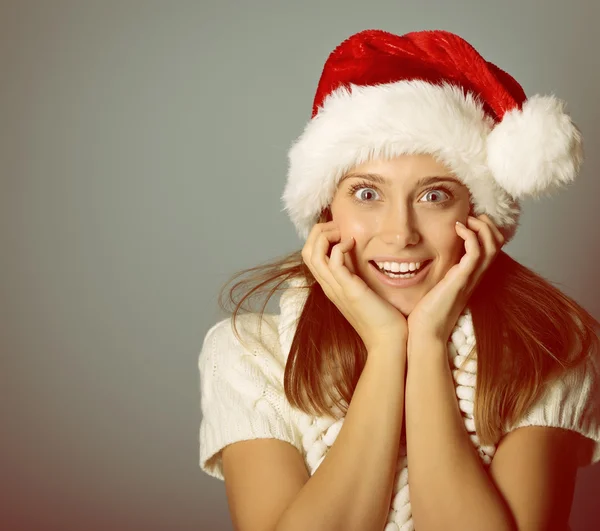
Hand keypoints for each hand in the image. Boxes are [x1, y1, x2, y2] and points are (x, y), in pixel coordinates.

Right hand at [302, 221, 407, 352]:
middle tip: (339, 227)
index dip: (320, 237)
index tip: (340, 230)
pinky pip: (333, 262)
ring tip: (343, 233)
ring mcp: (336, 288)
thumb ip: (357, 271)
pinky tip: (353, 244)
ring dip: (325, 236)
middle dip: (319, 232)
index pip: (310, 255)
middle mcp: (328, 286)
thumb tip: (358, 252)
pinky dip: (340, 247)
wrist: (388, 341)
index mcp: (330, 285)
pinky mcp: (349, 290)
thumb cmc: (381, 316)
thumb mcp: (364, 288)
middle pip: (306, 251)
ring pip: (312, 254)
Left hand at [406, 214, 504, 344]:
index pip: (490, 247)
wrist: (425, 333)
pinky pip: (476, 253)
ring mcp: (470, 278)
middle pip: (497, 244)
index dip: (485, 229)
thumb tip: (426, 257)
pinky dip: (471, 236)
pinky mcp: (461, 281)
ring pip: (492, 246)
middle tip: (470, 216)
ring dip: (482, 227)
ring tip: (466, 220)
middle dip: (488, 224)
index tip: (467, 219)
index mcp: (470, 276)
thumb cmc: (425, 313)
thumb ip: (437, 272)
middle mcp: (474, 276)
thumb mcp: (434, 286)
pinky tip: (457, 229)